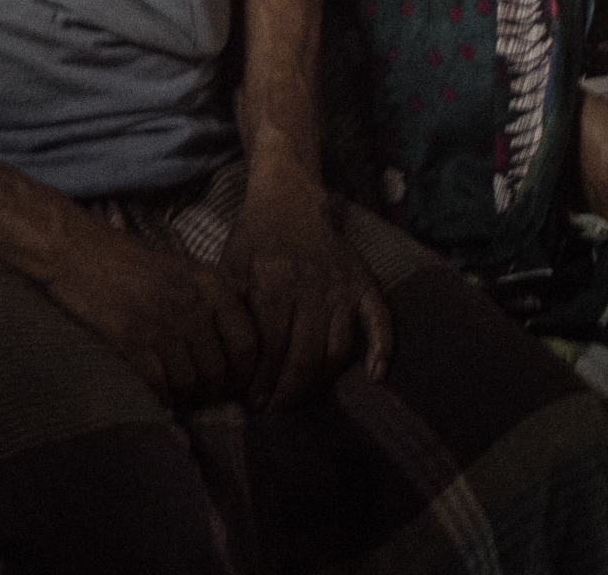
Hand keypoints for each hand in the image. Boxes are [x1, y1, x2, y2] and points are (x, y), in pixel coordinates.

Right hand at [46, 216, 258, 407]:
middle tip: (205, 399)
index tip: (239, 387)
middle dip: (214, 391)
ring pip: (189, 380)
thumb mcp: (183, 269)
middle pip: (219, 368)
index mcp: (211, 283)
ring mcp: (162, 322)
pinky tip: (156, 394)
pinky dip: (159, 396)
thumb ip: (209, 299)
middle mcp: (193, 303)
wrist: (79, 252)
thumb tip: (231, 344)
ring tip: (179, 395)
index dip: (246, 373)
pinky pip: (158, 384)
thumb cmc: (130, 261)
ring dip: (185, 395)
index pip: (247, 340)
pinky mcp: (131, 340)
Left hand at [218, 151, 392, 410]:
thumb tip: (225, 365)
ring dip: (321, 381)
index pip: (272, 345)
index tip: (253, 403)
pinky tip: (375, 376)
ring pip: (338, 347)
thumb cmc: (254, 238)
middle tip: (275, 410)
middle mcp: (312, 283)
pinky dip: (381, 348)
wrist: (290, 196)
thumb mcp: (230, 267)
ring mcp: (342, 283)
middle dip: (288, 391)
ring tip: (303, 398)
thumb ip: (231, 312)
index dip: (262, 380)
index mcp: (275, 280)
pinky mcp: (363, 280)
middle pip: (305, 353)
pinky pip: (379, 318)